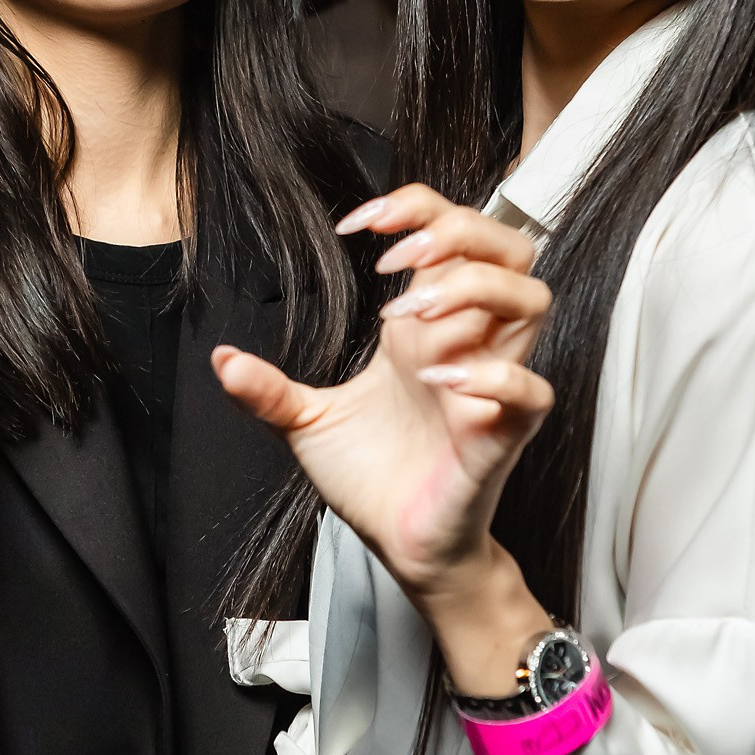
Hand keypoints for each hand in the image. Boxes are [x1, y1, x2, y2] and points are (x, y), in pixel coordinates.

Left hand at [212, 185, 553, 612]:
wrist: (400, 546)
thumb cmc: (372, 478)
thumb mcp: (307, 423)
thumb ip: (269, 388)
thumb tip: (221, 358)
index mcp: (426, 327)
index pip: (453, 232)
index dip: (414, 207)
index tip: (356, 226)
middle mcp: (466, 343)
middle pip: (509, 248)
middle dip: (457, 231)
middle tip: (394, 259)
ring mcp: (490, 384)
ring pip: (532, 299)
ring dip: (471, 290)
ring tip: (406, 317)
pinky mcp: (502, 434)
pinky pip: (531, 389)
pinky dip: (491, 375)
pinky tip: (435, 383)